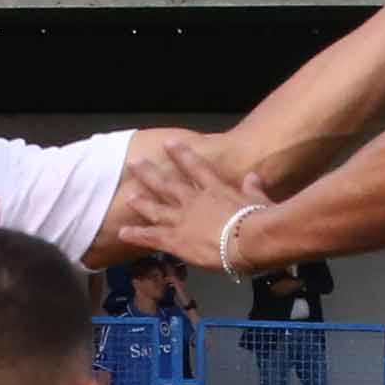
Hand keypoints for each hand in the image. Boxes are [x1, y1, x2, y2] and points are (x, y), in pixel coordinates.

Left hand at [106, 123, 269, 270]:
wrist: (251, 239)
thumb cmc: (261, 219)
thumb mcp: (259, 199)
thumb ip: (253, 188)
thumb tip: (253, 177)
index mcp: (216, 190)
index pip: (196, 167)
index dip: (181, 154)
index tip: (168, 143)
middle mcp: (194, 201)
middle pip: (167, 184)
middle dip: (150, 173)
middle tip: (134, 163)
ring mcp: (182, 220)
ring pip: (155, 208)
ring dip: (141, 200)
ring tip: (129, 193)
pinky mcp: (176, 240)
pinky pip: (151, 237)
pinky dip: (136, 234)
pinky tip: (122, 232)